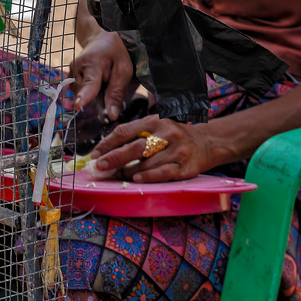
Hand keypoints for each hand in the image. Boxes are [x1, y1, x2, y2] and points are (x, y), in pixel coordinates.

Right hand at [69, 31, 133, 122]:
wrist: (104, 39)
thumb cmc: (116, 54)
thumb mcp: (124, 71)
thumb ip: (116, 94)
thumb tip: (111, 116)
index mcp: (92, 63)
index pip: (89, 83)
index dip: (84, 96)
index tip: (78, 106)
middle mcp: (77, 66)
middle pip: (85, 94)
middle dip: (98, 99)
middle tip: (111, 89)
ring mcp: (71, 71)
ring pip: (81, 94)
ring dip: (93, 95)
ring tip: (105, 80)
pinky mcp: (70, 76)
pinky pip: (79, 91)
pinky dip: (88, 91)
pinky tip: (97, 81)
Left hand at [89, 116, 219, 182]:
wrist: (205, 143)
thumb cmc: (172, 136)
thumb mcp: (155, 126)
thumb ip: (134, 134)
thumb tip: (106, 150)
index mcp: (154, 121)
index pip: (126, 131)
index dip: (108, 143)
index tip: (95, 154)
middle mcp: (166, 134)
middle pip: (135, 147)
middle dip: (114, 158)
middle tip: (99, 166)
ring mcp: (176, 150)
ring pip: (147, 163)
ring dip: (127, 171)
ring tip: (115, 176)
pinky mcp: (184, 167)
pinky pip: (163, 173)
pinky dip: (148, 177)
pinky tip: (137, 179)